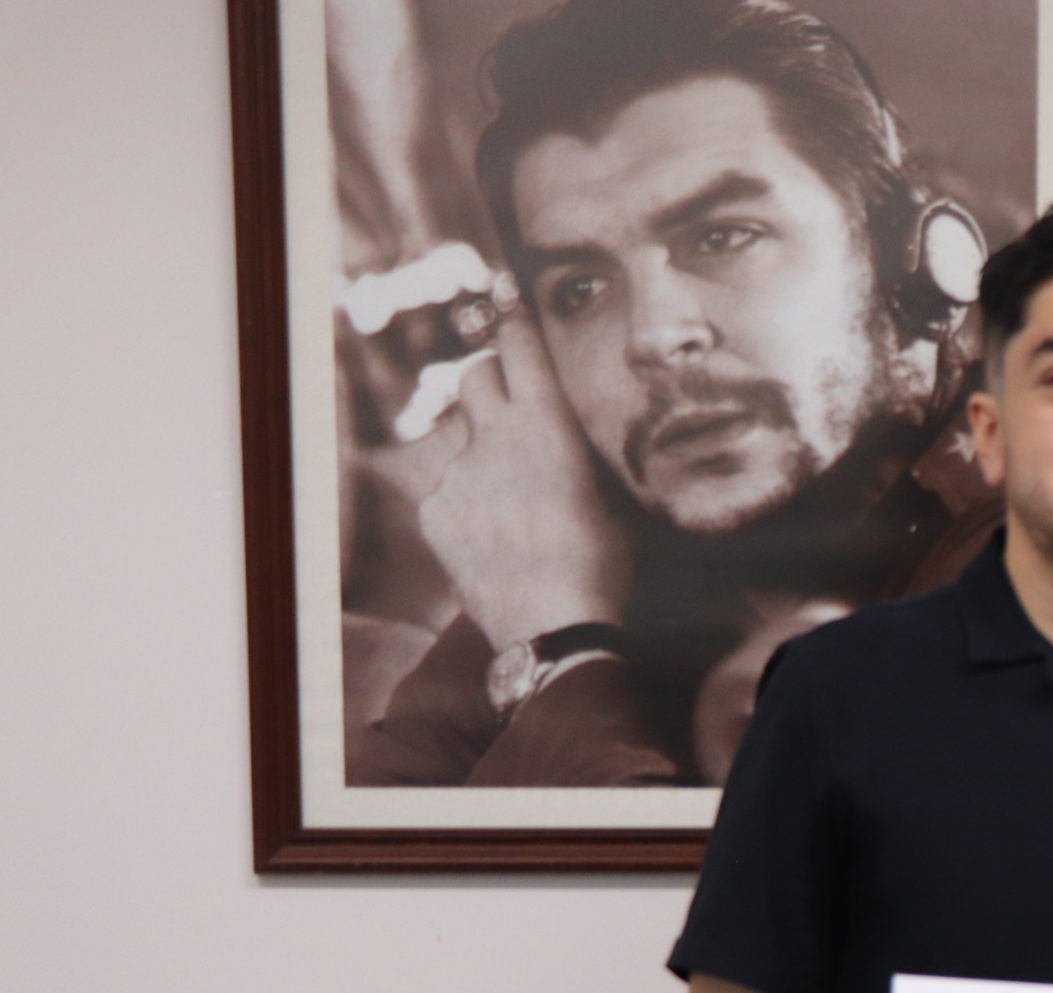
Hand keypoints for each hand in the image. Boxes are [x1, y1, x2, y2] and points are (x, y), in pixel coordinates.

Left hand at [397, 308, 630, 653]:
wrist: (557, 628)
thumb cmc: (603, 566)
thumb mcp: (610, 499)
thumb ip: (579, 458)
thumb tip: (570, 448)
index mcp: (548, 426)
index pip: (520, 346)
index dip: (512, 318)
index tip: (504, 296)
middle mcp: (494, 438)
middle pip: (473, 375)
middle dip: (487, 379)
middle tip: (505, 403)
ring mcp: (457, 474)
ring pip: (461, 440)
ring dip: (480, 456)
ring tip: (511, 505)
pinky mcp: (435, 511)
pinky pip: (447, 490)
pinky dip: (466, 505)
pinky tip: (493, 540)